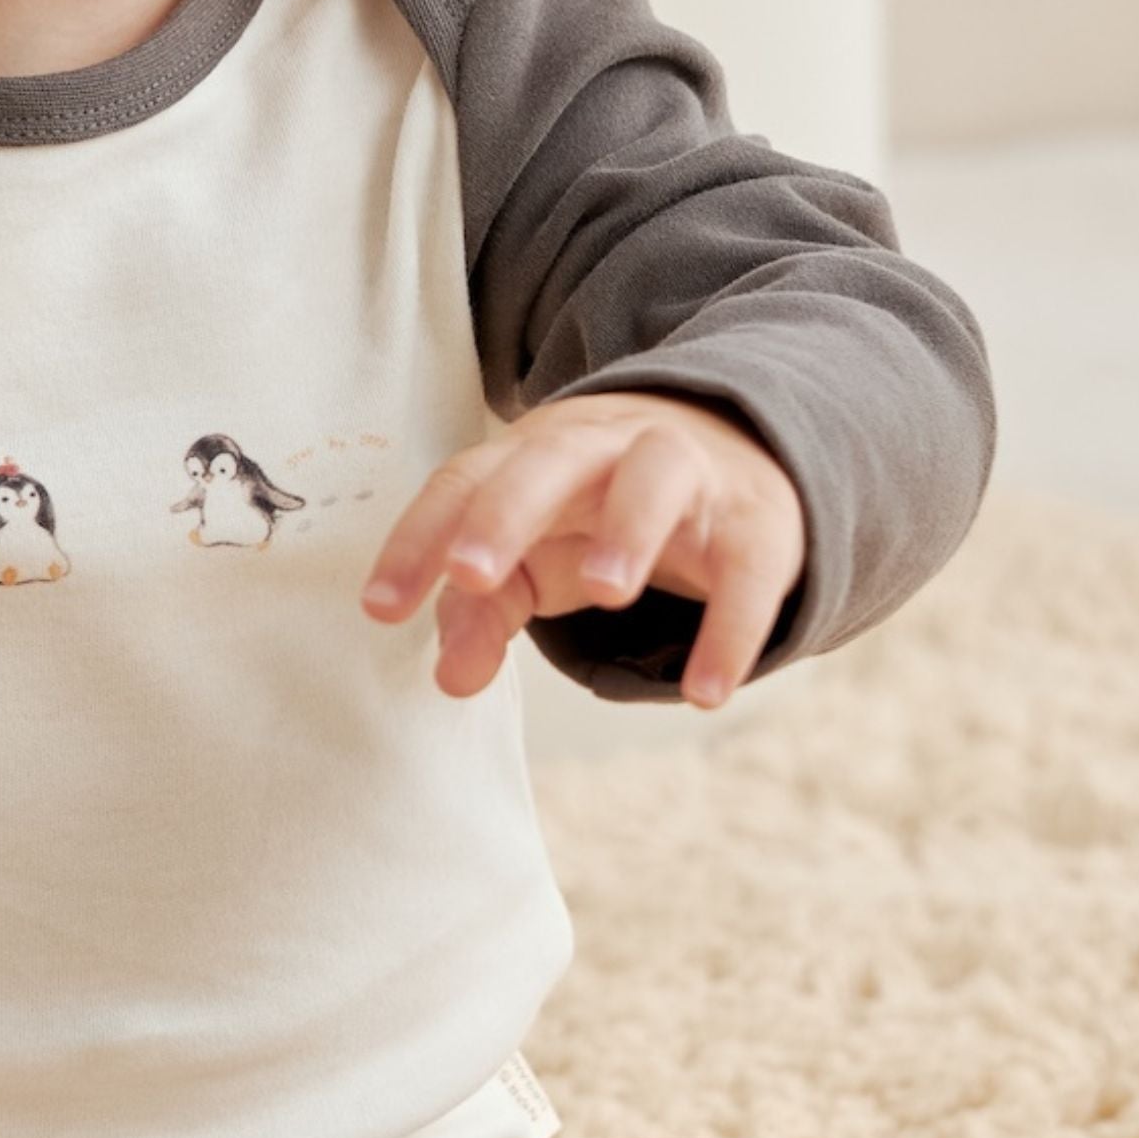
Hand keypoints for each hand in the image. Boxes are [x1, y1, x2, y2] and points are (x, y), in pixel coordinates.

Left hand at [359, 391, 806, 707]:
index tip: (380, 607)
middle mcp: (603, 446)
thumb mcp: (538, 558)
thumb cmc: (602, 511)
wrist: (738, 445)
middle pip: (549, 459)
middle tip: (469, 575)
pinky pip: (748, 567)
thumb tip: (449, 678)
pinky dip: (731, 626)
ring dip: (629, 530)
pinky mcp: (757, 519)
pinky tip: (704, 692)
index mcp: (532, 453)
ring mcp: (686, 471)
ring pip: (655, 478)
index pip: (464, 480)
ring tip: (607, 595)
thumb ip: (484, 611)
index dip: (418, 539)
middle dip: (506, 512)